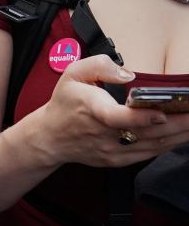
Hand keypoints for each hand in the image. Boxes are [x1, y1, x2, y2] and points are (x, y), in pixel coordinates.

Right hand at [31, 55, 188, 168]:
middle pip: (145, 131)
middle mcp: (102, 134)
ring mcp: (111, 150)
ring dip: (179, 134)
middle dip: (177, 122)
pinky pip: (149, 153)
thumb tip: (128, 74)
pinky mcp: (117, 160)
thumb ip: (99, 65)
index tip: (161, 112)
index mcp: (91, 110)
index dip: (140, 117)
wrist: (50, 137)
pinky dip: (169, 144)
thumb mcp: (71, 74)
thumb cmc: (65, 103)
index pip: (116, 117)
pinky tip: (184, 135)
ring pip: (152, 144)